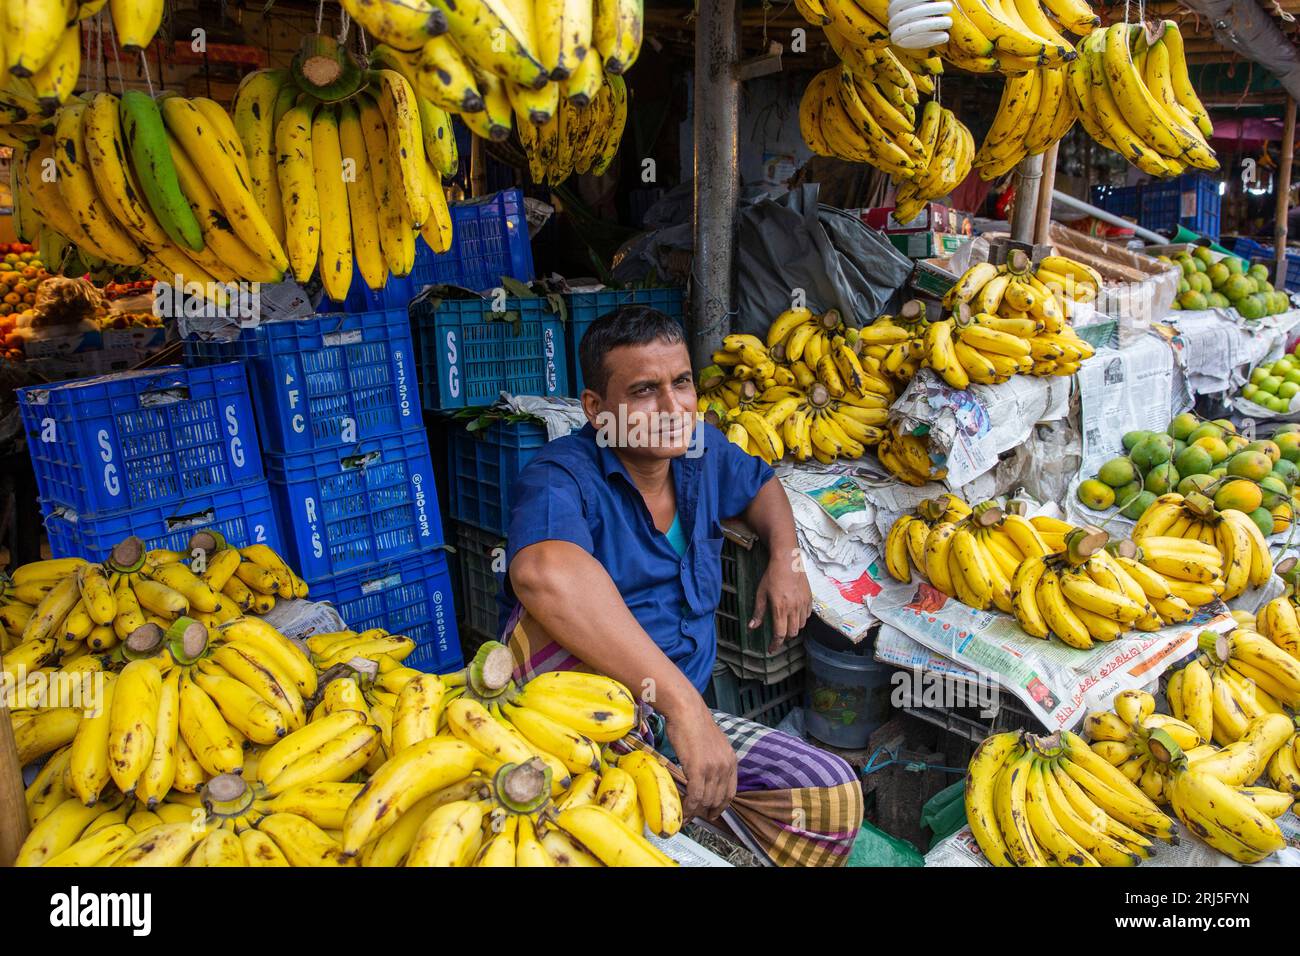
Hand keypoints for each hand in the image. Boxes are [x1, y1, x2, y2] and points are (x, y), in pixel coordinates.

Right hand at [665, 698, 736, 820]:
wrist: (686, 710)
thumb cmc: (694, 723)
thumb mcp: (714, 743)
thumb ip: (715, 760)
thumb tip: (707, 775)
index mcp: (731, 760)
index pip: (731, 792)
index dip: (721, 806)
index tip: (713, 812)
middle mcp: (725, 766)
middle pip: (718, 798)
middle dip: (707, 810)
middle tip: (696, 815)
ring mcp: (713, 768)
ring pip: (706, 799)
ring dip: (697, 811)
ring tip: (687, 815)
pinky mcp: (698, 769)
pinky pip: (695, 796)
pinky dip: (689, 806)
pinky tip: (684, 810)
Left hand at [750, 546, 812, 651]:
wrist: (788, 561)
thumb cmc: (772, 576)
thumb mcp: (761, 593)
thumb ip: (758, 612)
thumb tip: (751, 627)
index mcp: (780, 608)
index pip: (780, 634)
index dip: (775, 644)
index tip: (771, 649)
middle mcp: (793, 608)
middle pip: (793, 633)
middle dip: (785, 637)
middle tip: (778, 635)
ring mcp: (803, 604)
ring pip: (801, 625)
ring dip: (794, 628)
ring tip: (786, 623)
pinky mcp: (810, 599)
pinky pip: (807, 615)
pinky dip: (801, 619)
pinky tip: (795, 614)